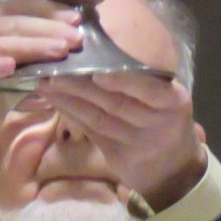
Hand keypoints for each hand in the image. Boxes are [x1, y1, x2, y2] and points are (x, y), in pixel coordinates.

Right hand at [0, 0, 82, 171]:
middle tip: (76, 39)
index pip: (24, 6)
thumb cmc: (3, 84)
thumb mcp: (27, 61)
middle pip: (17, 24)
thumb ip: (43, 43)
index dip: (51, 11)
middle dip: (49, 31)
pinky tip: (12, 67)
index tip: (77, 20)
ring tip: (59, 51)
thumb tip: (79, 32)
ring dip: (33, 48)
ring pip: (4, 45)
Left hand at [41, 72, 207, 211]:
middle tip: (53, 70)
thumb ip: (142, 81)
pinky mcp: (118, 157)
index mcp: (172, 101)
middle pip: (115, 103)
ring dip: (69, 101)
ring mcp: (136, 143)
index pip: (147, 90)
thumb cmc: (167, 121)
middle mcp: (156, 122)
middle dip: (81, 86)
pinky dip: (73, 116)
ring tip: (45, 84)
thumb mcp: (168, 101)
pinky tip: (56, 103)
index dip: (122, 81)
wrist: (175, 170)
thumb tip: (100, 50)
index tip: (96, 71)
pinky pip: (92, 132)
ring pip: (98, 119)